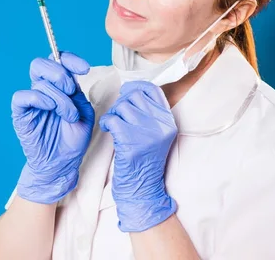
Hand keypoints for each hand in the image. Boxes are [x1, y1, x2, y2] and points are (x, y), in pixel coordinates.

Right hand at [11, 52, 94, 203]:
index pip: (58, 60)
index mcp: (59, 86)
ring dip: (60, 99)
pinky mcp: (20, 114)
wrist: (63, 162)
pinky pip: (22, 96)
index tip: (84, 68)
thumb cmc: (74, 137)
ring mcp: (31, 102)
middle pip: (41, 64)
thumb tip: (70, 76)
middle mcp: (43, 90)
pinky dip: (39, 99)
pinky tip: (51, 109)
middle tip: (72, 91)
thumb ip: (77, 92)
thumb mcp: (85, 111)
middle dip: (60, 74)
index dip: (69, 58)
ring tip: (70, 116)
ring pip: (39, 83)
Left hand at [99, 81, 177, 231]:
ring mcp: (147, 134)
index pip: (153, 90)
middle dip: (121, 102)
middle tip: (118, 114)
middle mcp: (161, 125)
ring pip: (122, 106)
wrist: (143, 188)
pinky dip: (106, 122)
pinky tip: (108, 129)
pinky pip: (113, 119)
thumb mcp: (156, 134)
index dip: (136, 87)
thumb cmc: (144, 160)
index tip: (127, 93)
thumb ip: (150, 114)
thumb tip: (131, 90)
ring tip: (113, 124)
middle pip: (135, 96)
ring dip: (113, 113)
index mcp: (168, 121)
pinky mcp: (132, 143)